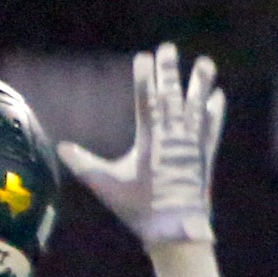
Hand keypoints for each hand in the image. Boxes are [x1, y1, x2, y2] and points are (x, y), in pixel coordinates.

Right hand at [57, 43, 224, 245]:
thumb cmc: (139, 206)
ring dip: (200, 83)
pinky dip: (215, 110)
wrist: (176, 228)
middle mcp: (173, 135)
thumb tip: (60, 148)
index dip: (144, 77)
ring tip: (204, 62)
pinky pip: (212, 126)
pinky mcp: (204, 154)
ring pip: (197, 106)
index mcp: (150, 139)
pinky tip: (217, 96)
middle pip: (171, 96)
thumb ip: (84, 164)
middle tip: (168, 49)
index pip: (146, 100)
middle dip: (169, 71)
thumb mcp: (107, 185)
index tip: (142, 57)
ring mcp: (192, 143)